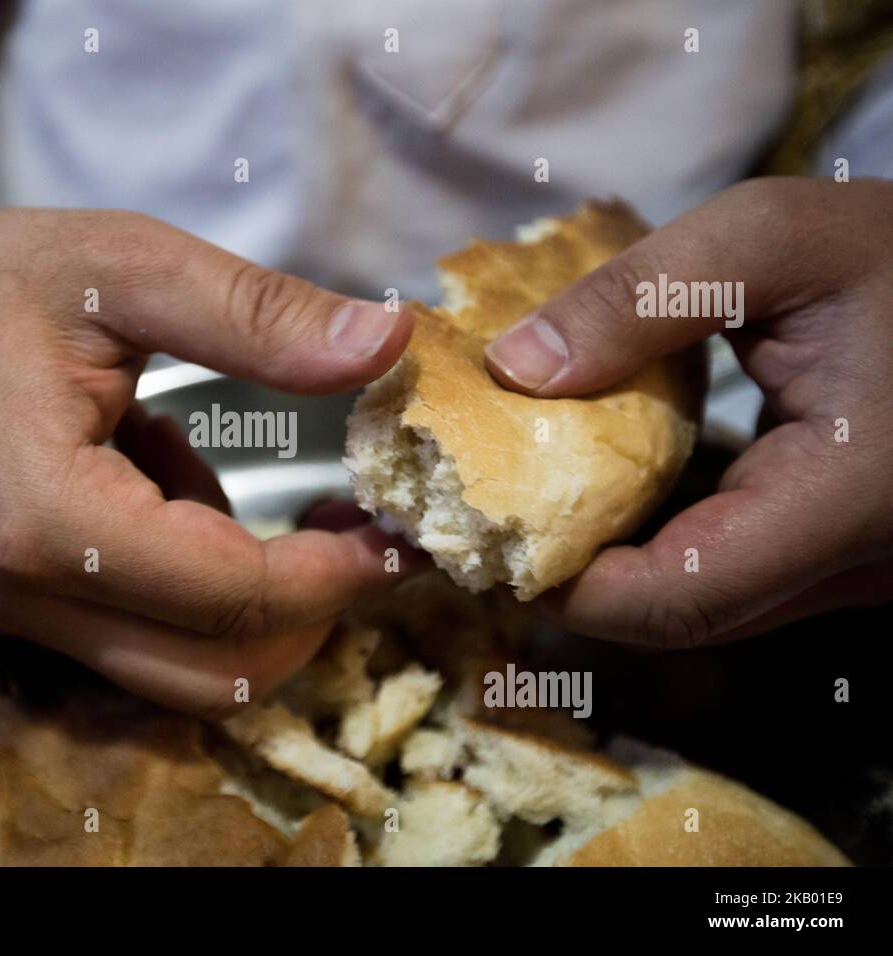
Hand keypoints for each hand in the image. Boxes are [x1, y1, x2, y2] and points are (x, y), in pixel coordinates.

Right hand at [0, 189, 420, 713]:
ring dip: (256, 609)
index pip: (228, 592)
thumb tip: (386, 343)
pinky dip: (195, 585)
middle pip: (211, 672)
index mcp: (48, 516)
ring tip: (293, 511)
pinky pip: (136, 634)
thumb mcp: (125, 266)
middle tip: (362, 537)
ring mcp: (12, 609)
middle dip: (308, 616)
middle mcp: (23, 592)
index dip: (332, 573)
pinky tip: (184, 485)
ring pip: (177, 674)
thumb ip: (258, 314)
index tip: (395, 530)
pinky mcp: (16, 601)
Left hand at [483, 177, 892, 645]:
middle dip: (570, 577)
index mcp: (850, 500)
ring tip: (526, 494)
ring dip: (608, 561)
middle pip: (679, 614)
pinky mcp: (837, 554)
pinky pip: (729, 571)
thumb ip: (643, 297)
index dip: (566, 586)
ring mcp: (851, 570)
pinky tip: (606, 482)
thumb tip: (514, 367)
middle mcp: (857, 564)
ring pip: (701, 601)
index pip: (680, 598)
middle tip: (485, 515)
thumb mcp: (777, 237)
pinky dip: (656, 538)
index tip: (487, 532)